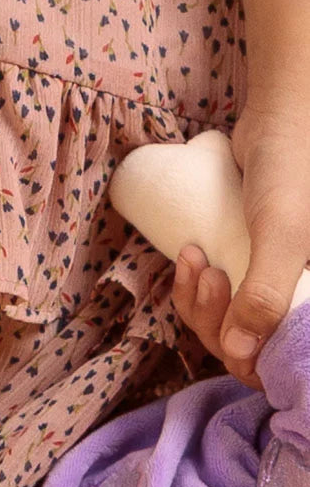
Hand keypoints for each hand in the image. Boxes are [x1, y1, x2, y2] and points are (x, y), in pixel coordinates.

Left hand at [171, 96, 309, 391]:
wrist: (280, 120)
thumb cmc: (292, 173)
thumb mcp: (282, 235)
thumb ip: (265, 295)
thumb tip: (237, 357)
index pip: (287, 366)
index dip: (253, 363)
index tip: (227, 330)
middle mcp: (302, 299)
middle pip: (251, 348)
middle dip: (216, 322)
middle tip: (207, 275)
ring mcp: (273, 282)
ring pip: (229, 323)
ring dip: (199, 302)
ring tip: (192, 259)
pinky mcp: (247, 262)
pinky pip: (218, 296)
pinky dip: (196, 287)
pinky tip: (187, 257)